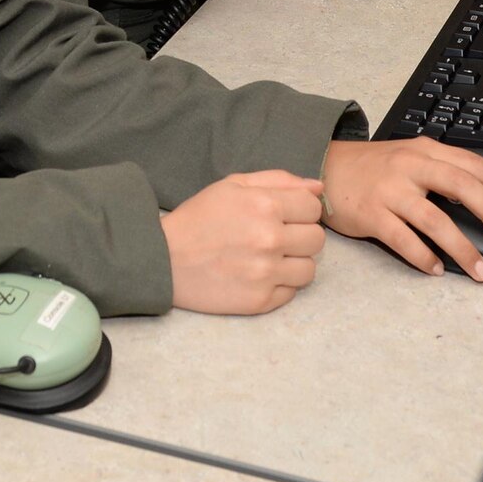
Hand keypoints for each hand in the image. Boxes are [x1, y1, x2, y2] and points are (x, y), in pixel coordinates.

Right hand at [161, 170, 326, 313]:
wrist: (164, 259)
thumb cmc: (199, 218)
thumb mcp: (233, 185)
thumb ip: (279, 180)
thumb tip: (318, 188)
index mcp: (265, 205)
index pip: (314, 208)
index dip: (301, 210)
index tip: (284, 214)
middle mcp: (270, 239)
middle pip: (317, 239)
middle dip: (300, 235)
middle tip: (276, 236)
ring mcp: (266, 273)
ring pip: (309, 269)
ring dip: (293, 262)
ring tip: (268, 258)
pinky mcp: (260, 301)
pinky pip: (291, 293)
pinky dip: (279, 284)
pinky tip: (257, 274)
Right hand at [320, 138, 482, 281]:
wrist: (323, 166)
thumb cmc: (371, 168)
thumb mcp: (410, 157)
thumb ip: (443, 171)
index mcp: (426, 151)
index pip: (476, 167)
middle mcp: (410, 166)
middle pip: (462, 186)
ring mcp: (389, 190)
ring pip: (436, 219)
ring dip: (463, 248)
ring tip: (480, 270)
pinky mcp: (370, 213)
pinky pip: (403, 239)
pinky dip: (424, 257)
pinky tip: (437, 268)